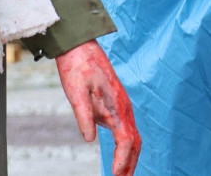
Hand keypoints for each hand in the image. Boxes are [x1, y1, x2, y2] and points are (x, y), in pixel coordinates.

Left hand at [56, 41, 140, 175]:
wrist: (80, 46)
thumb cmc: (77, 67)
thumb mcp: (75, 92)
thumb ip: (83, 115)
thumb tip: (88, 139)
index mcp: (117, 105)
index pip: (126, 140)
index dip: (122, 160)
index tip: (115, 175)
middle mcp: (124, 107)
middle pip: (134, 142)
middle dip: (130, 164)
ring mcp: (122, 105)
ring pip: (132, 136)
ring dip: (129, 157)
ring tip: (120, 174)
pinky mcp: (117, 103)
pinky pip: (126, 128)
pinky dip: (125, 145)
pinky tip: (118, 154)